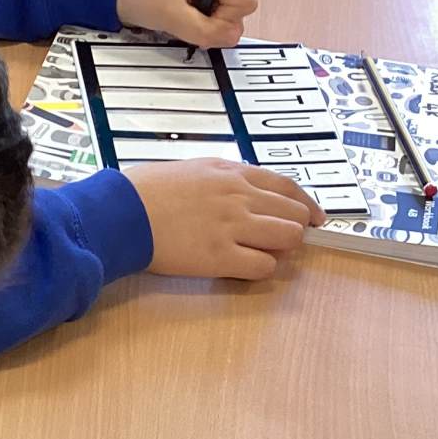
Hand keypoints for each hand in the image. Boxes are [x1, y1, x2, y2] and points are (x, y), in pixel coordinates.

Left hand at [115, 0, 257, 49]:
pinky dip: (201, 16)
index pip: (245, 4)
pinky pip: (214, 7)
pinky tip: (184, 14)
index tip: (202, 27)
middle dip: (216, 21)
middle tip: (190, 23)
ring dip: (208, 20)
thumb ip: (204, 30)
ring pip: (227, 9)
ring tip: (183, 17)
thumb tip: (231, 39)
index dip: (225, 21)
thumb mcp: (172, 17)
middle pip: (238, 6)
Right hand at [125, 159, 324, 279]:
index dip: (307, 206)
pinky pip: (262, 266)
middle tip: (286, 242)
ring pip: (288, 239)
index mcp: (234, 174)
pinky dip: (263, 269)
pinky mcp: (219, 257)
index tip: (315, 218)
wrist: (122, 211)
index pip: (288, 188)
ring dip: (283, 249)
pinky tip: (248, 268)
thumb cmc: (147, 190)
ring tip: (266, 255)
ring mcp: (232, 227)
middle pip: (294, 214)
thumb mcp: (194, 169)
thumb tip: (242, 192)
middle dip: (297, 229)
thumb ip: (224, 179)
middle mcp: (240, 197)